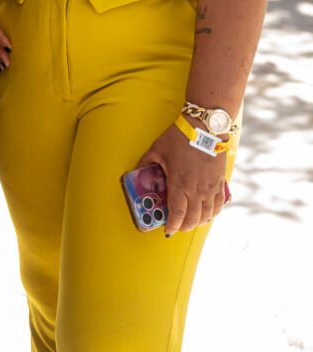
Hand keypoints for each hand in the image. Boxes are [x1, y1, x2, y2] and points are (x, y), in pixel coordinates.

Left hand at [136, 121, 228, 236]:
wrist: (204, 127)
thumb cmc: (179, 137)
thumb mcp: (157, 149)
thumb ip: (145, 162)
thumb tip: (137, 171)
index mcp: (179, 185)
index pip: (177, 215)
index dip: (172, 226)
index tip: (167, 230)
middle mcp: (196, 191)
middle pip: (192, 219)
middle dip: (184, 227)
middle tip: (177, 226)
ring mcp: (210, 188)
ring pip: (207, 215)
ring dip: (198, 222)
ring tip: (191, 221)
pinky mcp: (220, 182)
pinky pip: (219, 205)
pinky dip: (213, 213)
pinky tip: (208, 213)